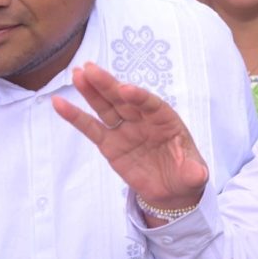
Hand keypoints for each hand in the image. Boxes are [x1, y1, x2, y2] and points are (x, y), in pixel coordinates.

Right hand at [54, 63, 209, 216]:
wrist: (171, 189)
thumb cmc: (185, 174)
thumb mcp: (193, 175)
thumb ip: (193, 172)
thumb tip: (198, 174)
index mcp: (166, 120)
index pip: (151, 105)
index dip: (138, 97)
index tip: (125, 89)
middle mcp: (143, 120)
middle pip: (123, 99)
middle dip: (108, 85)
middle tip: (91, 69)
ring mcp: (124, 129)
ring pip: (106, 107)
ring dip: (91, 91)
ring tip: (77, 74)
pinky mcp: (109, 143)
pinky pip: (91, 128)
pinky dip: (75, 116)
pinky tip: (59, 104)